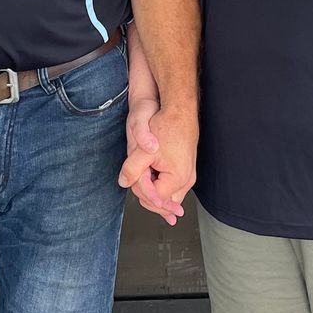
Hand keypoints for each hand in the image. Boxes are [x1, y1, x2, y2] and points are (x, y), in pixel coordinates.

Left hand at [119, 101, 195, 224]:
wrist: (180, 111)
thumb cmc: (166, 126)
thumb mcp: (142, 149)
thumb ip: (132, 169)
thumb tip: (124, 182)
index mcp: (177, 178)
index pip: (154, 199)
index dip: (139, 191)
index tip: (131, 180)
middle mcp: (186, 180)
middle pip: (163, 201)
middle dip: (147, 194)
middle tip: (135, 180)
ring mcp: (188, 175)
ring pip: (168, 195)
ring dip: (153, 189)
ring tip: (142, 177)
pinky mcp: (186, 170)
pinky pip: (172, 186)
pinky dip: (161, 186)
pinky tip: (152, 182)